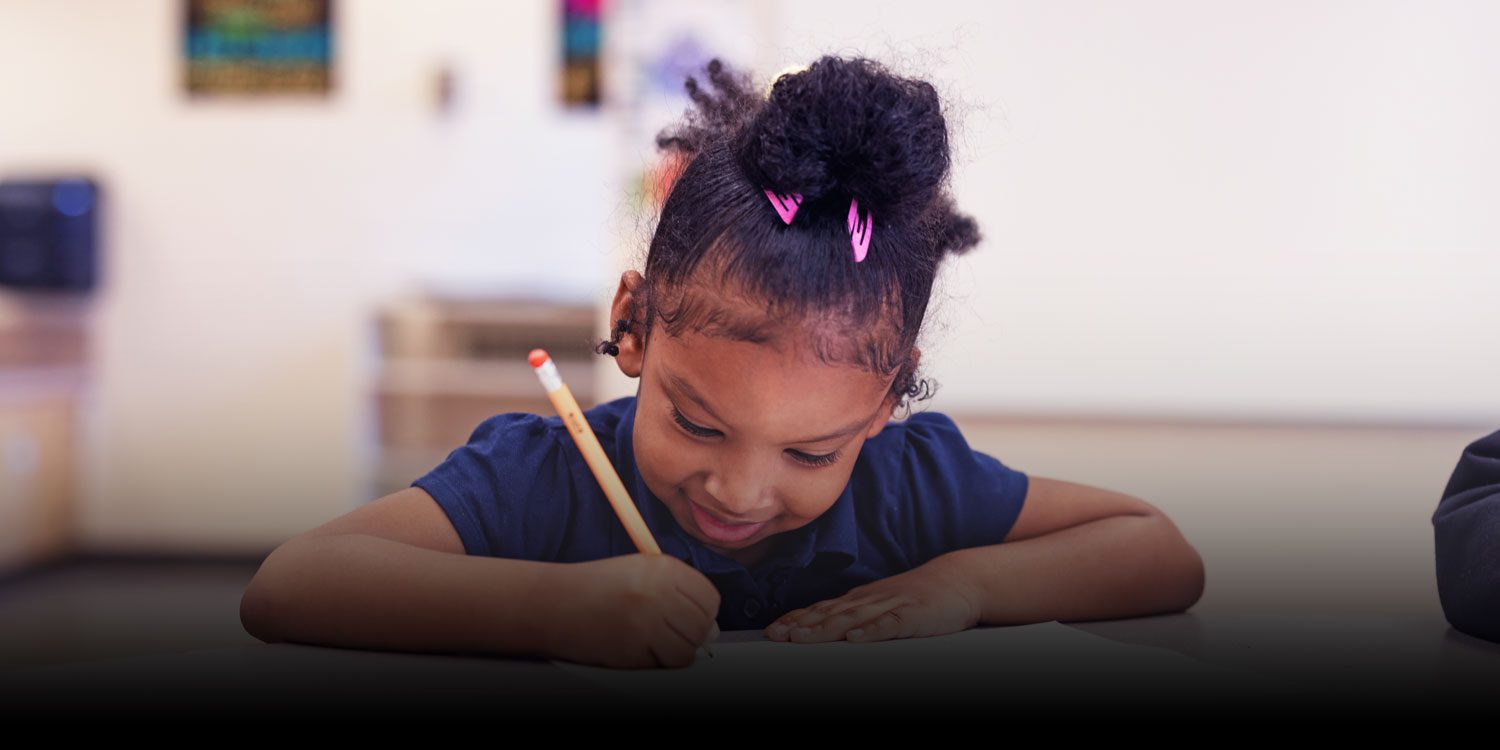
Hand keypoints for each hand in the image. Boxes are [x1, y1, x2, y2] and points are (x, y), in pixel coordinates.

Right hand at [541, 553, 719, 668]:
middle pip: (703, 625)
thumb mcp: (639, 572)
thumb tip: (712, 630)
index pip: (709, 597)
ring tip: (655, 642)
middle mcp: (658, 593)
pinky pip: (664, 664)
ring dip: (677, 651)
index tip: (691, 617)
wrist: (552, 604)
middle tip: (671, 634)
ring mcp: (646, 622)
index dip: (704, 612)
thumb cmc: (597, 588)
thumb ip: (677, 592)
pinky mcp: (633, 649)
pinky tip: (639, 649)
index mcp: (663, 568)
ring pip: (688, 650)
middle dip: (694, 635)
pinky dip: (657, 662)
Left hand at [764, 559, 979, 643]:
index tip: (772, 629)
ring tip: (801, 638)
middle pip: (829, 614)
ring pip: (852, 618)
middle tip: (775, 636)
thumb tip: (828, 628)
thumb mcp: (883, 603)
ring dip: (824, 628)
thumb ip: (857, 615)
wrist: (959, 580)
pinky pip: (890, 624)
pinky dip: (871, 631)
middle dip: (800, 625)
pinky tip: (856, 639)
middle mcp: (870, 600)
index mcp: (861, 599)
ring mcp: (891, 606)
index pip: (822, 608)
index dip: (796, 619)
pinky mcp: (914, 616)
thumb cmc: (918, 596)